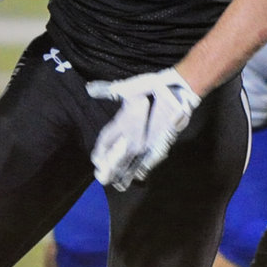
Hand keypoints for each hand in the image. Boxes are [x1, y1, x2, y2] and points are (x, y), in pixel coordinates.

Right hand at [84, 68, 200, 189]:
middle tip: (100, 176)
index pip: (108, 138)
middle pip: (117, 152)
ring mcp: (147, 138)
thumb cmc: (153, 87)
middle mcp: (134, 133)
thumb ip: (109, 91)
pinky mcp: (161, 141)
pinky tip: (137, 175)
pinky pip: (151, 156)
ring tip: (111, 179)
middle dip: (108, 164)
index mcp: (124, 121)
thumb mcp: (128, 89)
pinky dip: (145, 165)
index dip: (101, 149)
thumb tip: (90, 89)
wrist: (176, 89)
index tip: (96, 160)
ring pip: (131, 157)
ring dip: (122, 168)